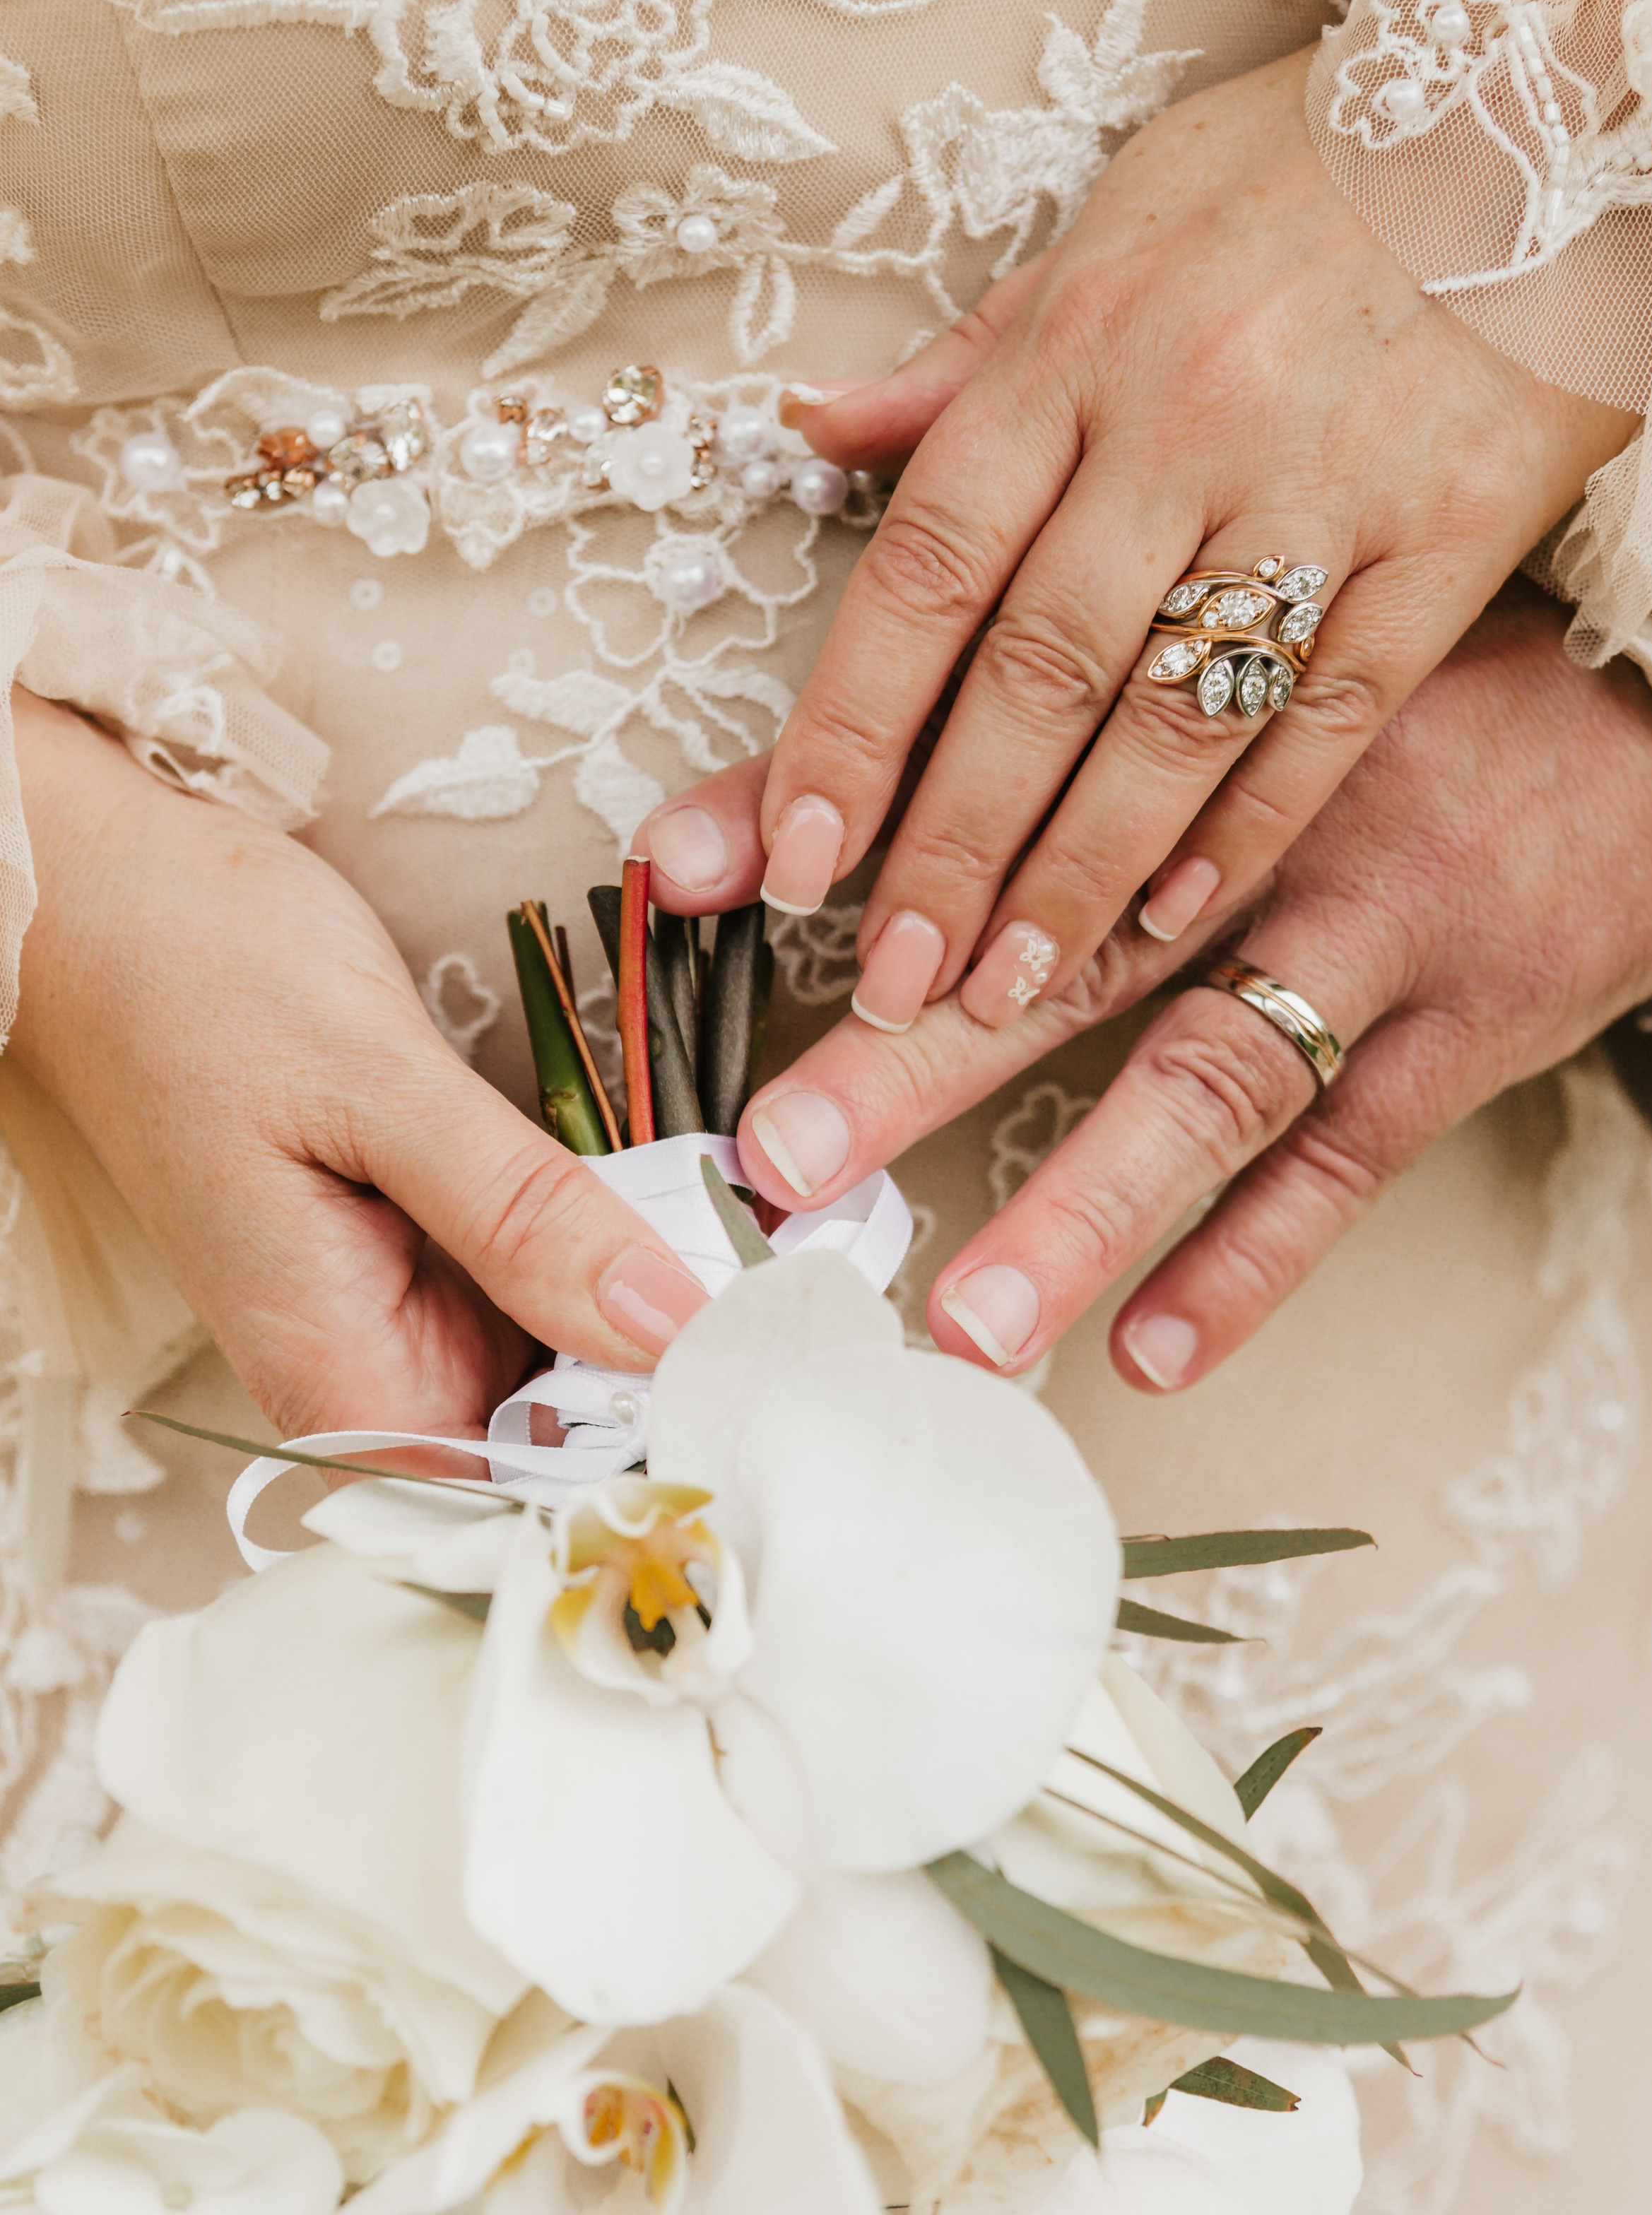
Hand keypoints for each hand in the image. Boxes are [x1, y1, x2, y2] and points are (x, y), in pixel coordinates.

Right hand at [8, 689, 710, 1440]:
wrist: (111, 896)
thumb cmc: (200, 977)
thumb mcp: (374, 1082)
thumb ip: (520, 1210)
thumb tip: (665, 1318)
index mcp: (339, 1374)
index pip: (522, 1492)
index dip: (654, 1458)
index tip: (771, 1389)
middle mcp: (375, 1370)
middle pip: (562, 1437)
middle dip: (683, 1375)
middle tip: (802, 1306)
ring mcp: (404, 1311)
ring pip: (568, 1361)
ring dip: (665, 1312)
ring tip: (777, 1258)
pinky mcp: (428, 1250)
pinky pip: (546, 1285)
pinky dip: (619, 1252)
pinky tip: (698, 1215)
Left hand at [640, 581, 1651, 1384]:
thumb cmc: (1423, 631)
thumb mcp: (1244, 547)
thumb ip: (1038, 493)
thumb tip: (820, 425)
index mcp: (1210, 661)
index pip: (981, 728)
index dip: (829, 798)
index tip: (686, 878)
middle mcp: (1284, 797)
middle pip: (1068, 935)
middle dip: (914, 1050)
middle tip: (783, 1152)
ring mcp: (1387, 919)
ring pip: (1213, 1070)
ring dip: (1081, 1203)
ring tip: (964, 1318)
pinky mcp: (1477, 1019)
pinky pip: (1355, 1154)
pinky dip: (1259, 1261)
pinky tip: (1156, 1350)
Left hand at [750, 48, 1635, 1037]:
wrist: (1558, 121)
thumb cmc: (1304, 177)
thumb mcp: (1114, 222)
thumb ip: (971, 360)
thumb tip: (821, 430)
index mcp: (1076, 346)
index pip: (927, 568)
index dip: (853, 728)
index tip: (802, 857)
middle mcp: (1185, 421)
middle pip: (1036, 674)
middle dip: (951, 849)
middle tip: (892, 980)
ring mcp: (1324, 487)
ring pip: (1174, 720)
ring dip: (1078, 875)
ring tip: (1008, 990)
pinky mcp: (1451, 539)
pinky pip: (1332, 714)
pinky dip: (1248, 828)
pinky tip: (1176, 919)